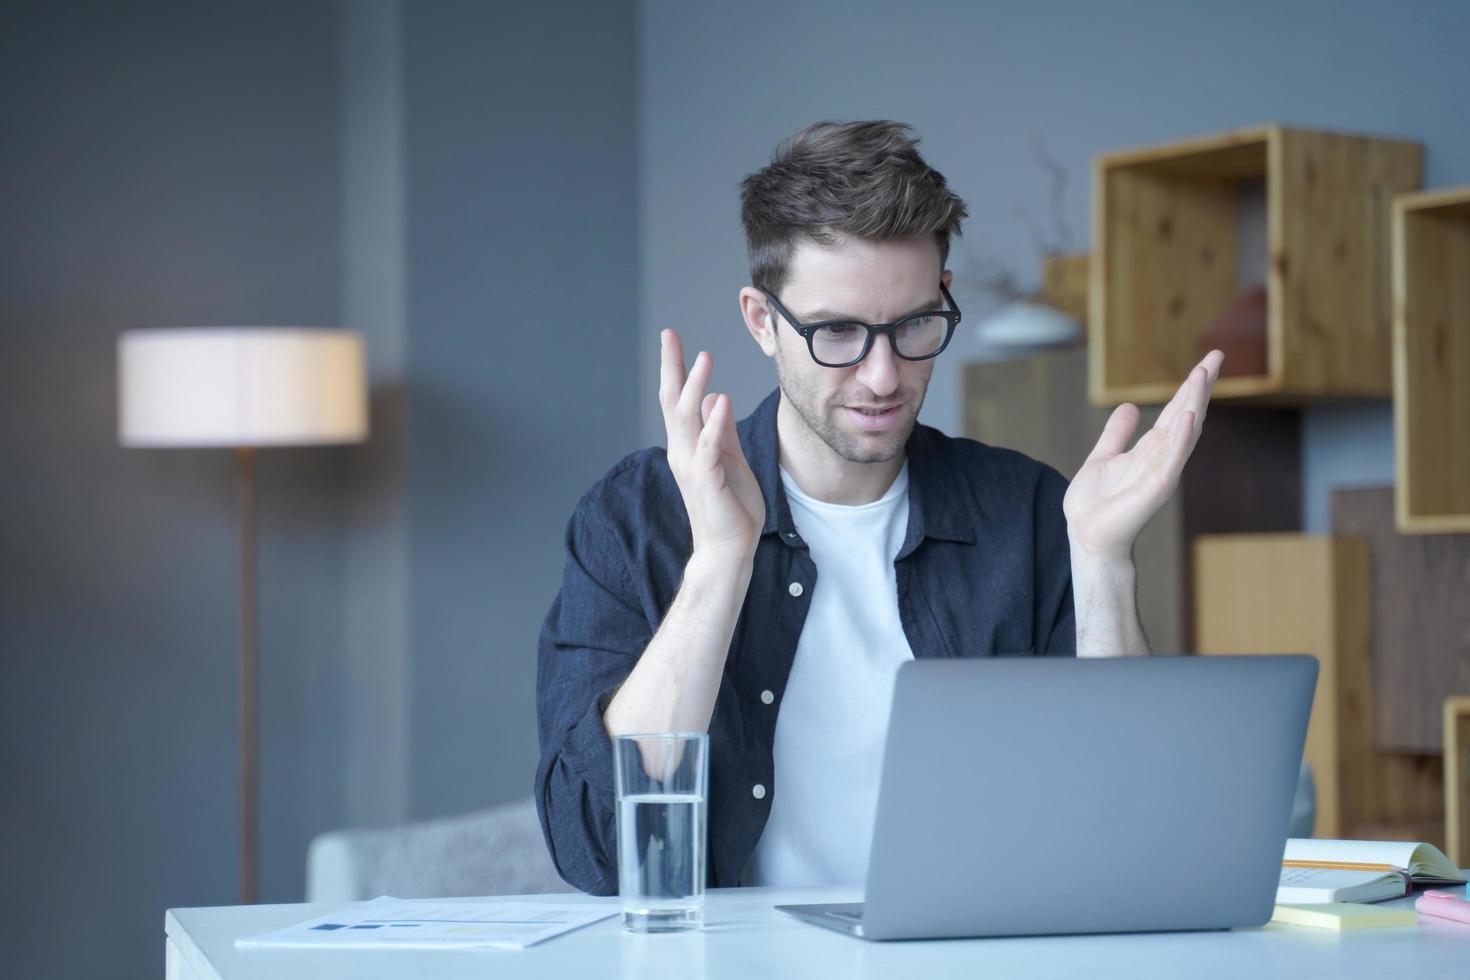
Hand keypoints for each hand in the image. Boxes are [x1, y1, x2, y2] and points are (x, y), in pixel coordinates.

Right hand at [658, 329, 765, 560]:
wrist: (729, 549)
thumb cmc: (730, 507)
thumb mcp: (730, 458)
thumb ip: (721, 430)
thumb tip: (715, 399)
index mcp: (687, 446)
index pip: (677, 400)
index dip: (675, 369)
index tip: (672, 339)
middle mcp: (683, 452)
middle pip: (673, 402)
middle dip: (672, 367)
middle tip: (670, 335)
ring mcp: (692, 467)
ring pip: (687, 420)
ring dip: (694, 387)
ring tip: (703, 359)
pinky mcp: (708, 481)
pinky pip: (708, 447)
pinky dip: (713, 424)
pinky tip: (721, 400)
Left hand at [1063, 350, 1223, 561]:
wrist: (1087, 536)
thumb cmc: (1095, 505)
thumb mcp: (1103, 457)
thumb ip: (1116, 435)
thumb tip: (1129, 408)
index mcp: (1149, 449)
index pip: (1175, 411)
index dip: (1190, 387)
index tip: (1208, 362)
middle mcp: (1161, 457)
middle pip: (1185, 415)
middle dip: (1199, 387)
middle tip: (1216, 356)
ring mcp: (1161, 472)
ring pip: (1182, 432)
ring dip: (1193, 403)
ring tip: (1203, 374)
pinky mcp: (1155, 489)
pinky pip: (1172, 460)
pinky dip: (1182, 439)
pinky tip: (1189, 417)